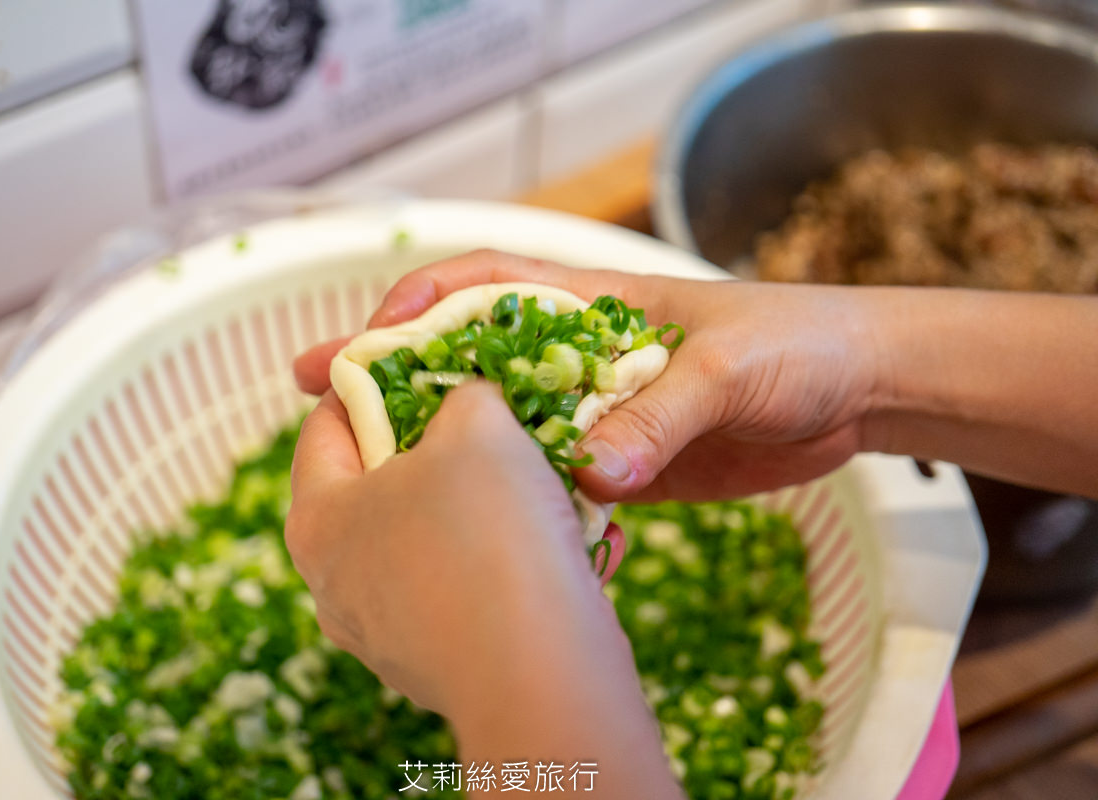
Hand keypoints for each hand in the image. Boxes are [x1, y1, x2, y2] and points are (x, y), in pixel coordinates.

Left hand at [287, 383, 681, 797]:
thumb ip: (462, 394)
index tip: (428, 358)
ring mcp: (384, 633)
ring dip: (489, 506)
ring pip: (435, 539)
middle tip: (494, 418)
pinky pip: (471, 589)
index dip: (377, 377)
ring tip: (542, 483)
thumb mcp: (480, 425)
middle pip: (383, 483)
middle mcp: (335, 582)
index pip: (326, 421)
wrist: (542, 678)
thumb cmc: (492, 534)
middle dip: (445, 446)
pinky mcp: (438, 665)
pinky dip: (511, 561)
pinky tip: (562, 547)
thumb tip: (468, 400)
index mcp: (317, 518)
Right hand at [294, 249, 885, 503]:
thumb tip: (595, 475)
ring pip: (497, 426)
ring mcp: (596, 412)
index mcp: (593, 303)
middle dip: (393, 373)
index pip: (485, 285)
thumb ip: (659, 417)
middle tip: (315, 398)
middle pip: (467, 358)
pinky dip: (511, 498)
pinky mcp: (624, 464)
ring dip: (436, 443)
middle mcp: (580, 355)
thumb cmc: (797, 344)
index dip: (417, 303)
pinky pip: (550, 481)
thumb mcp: (726, 370)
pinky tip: (468, 525)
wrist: (859, 392)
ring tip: (366, 474)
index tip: (366, 338)